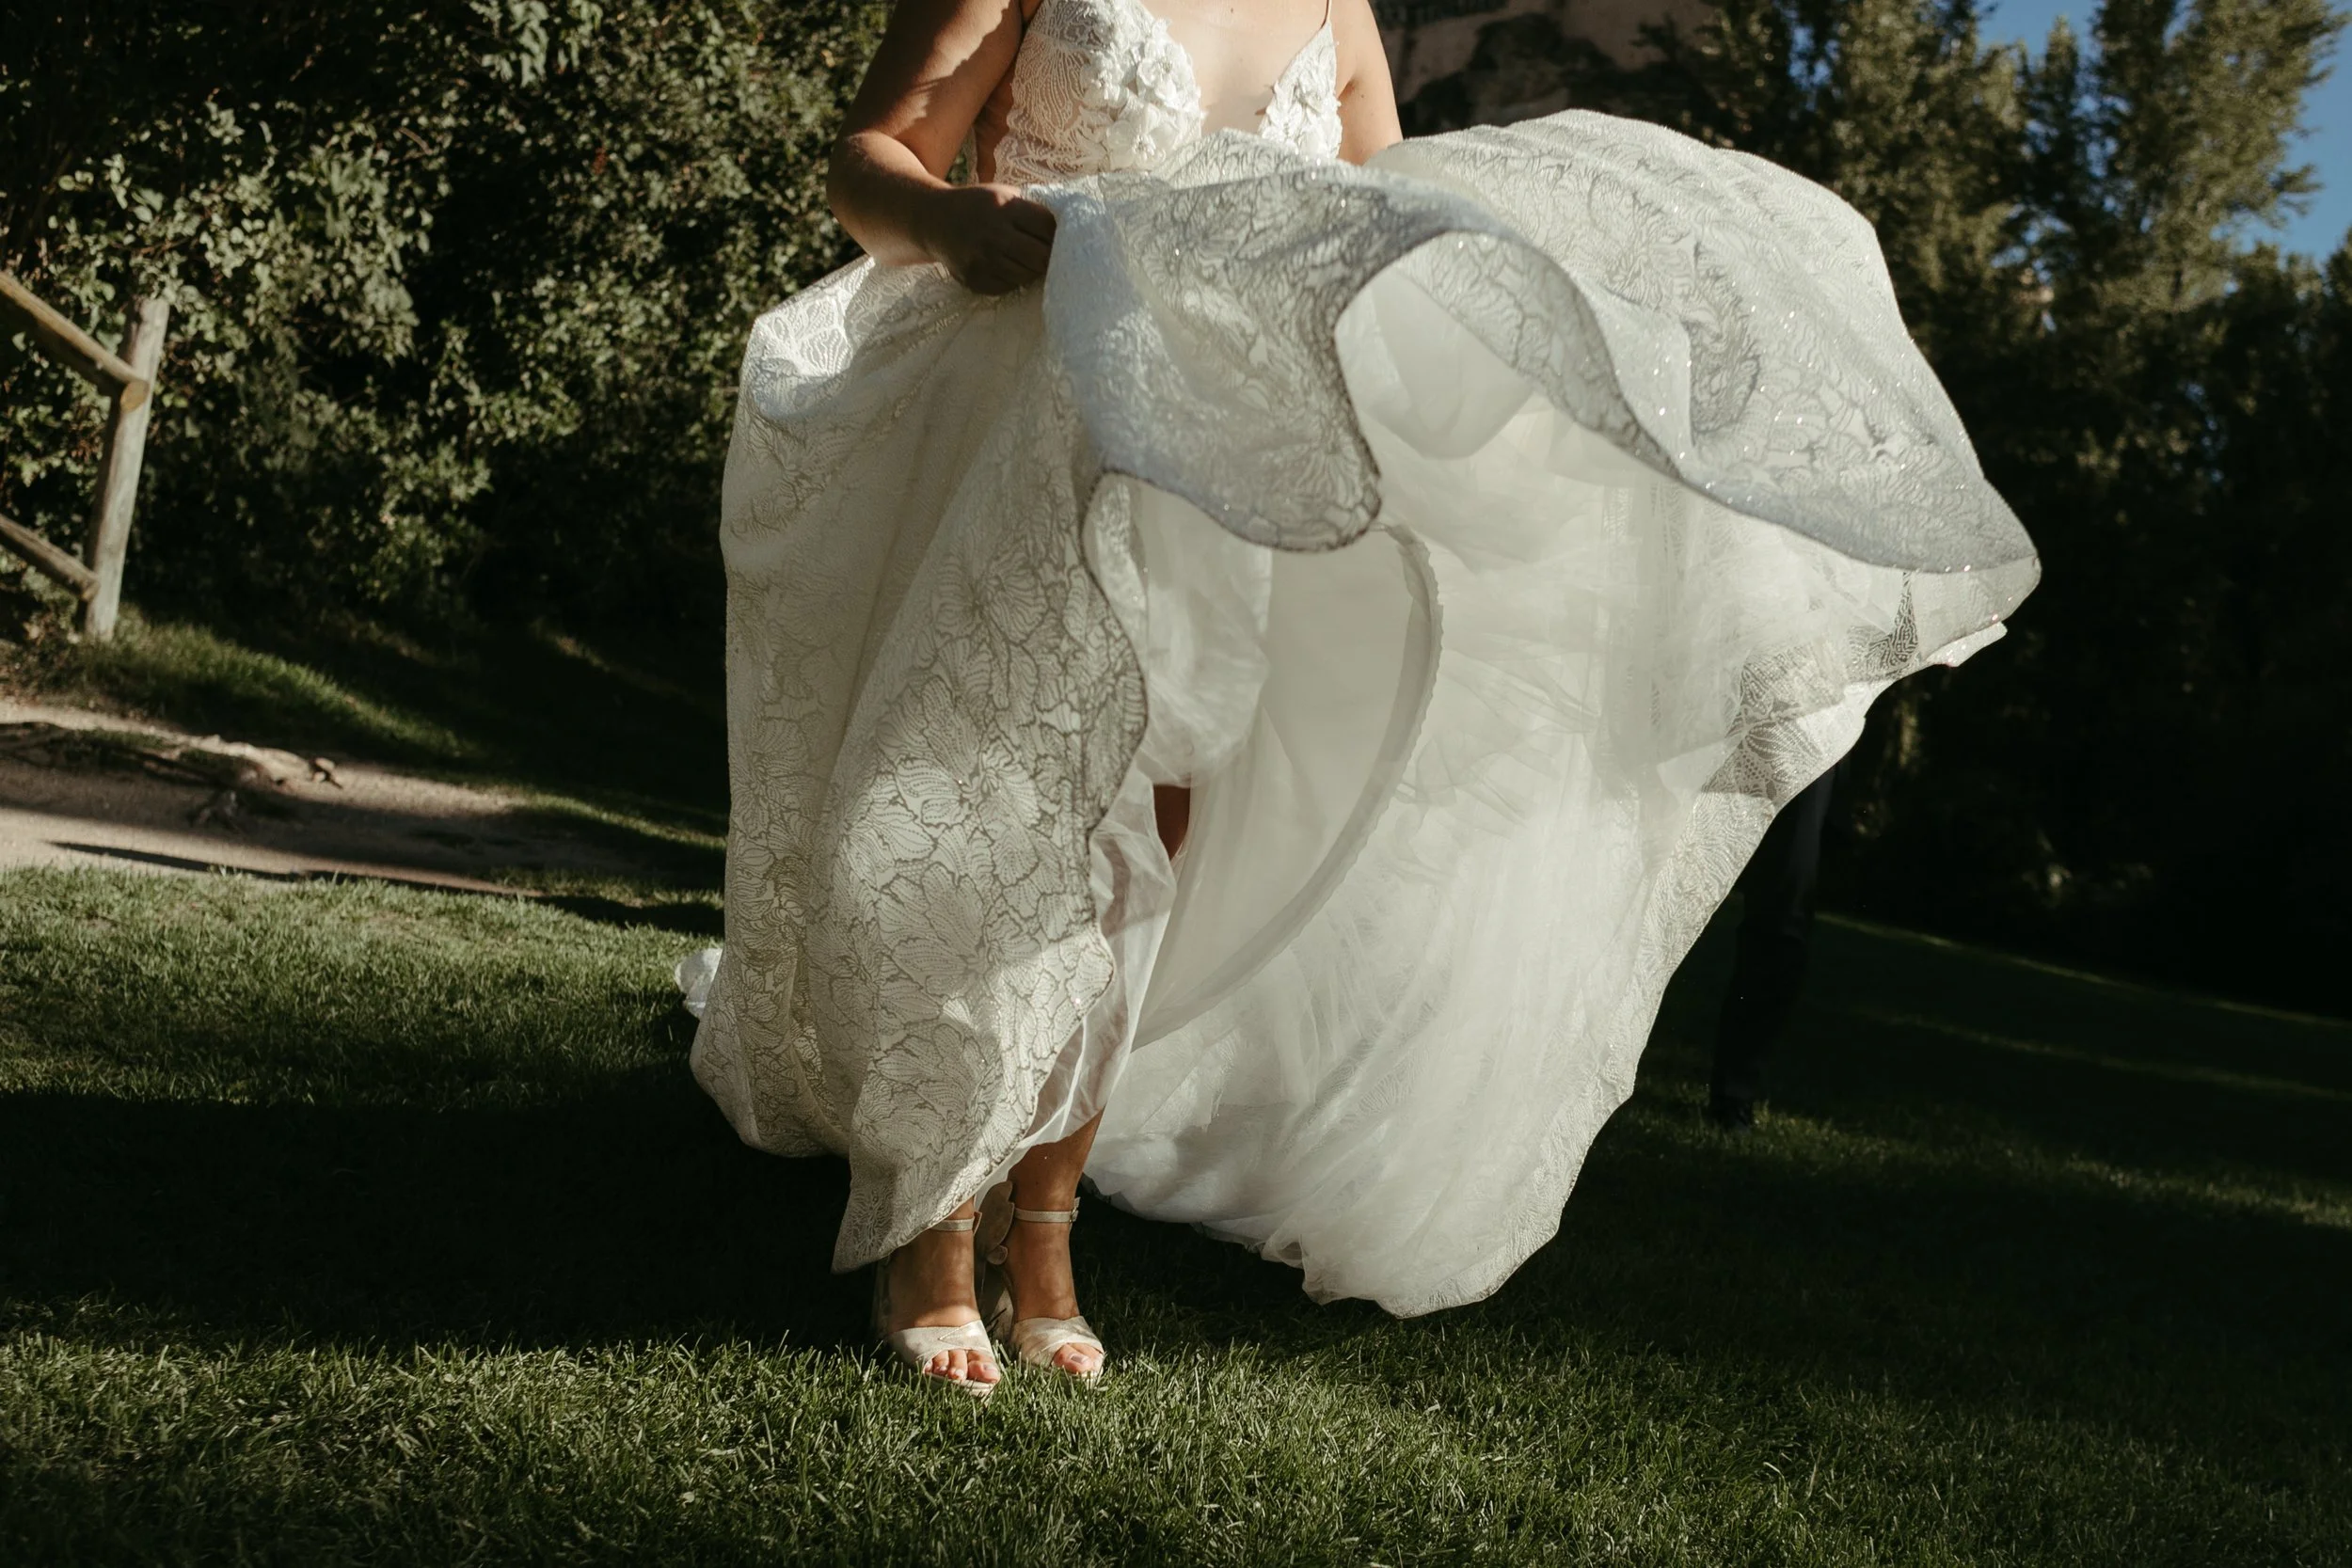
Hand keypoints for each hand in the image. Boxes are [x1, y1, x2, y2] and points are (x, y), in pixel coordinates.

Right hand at [923, 183, 1056, 294]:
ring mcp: (981, 260)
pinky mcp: (974, 280)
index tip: (1062, 237)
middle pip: (1040, 257)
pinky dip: (1013, 279)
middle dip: (1048, 257)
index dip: (1059, 235)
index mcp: (1004, 207)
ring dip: (1031, 269)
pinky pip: (1008, 287)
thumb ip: (1034, 209)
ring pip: (1026, 275)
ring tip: (1025, 258)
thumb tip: (1073, 227)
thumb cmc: (979, 205)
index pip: (1048, 228)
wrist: (934, 220)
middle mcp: (992, 234)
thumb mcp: (1005, 194)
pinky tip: (1005, 266)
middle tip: (1048, 254)